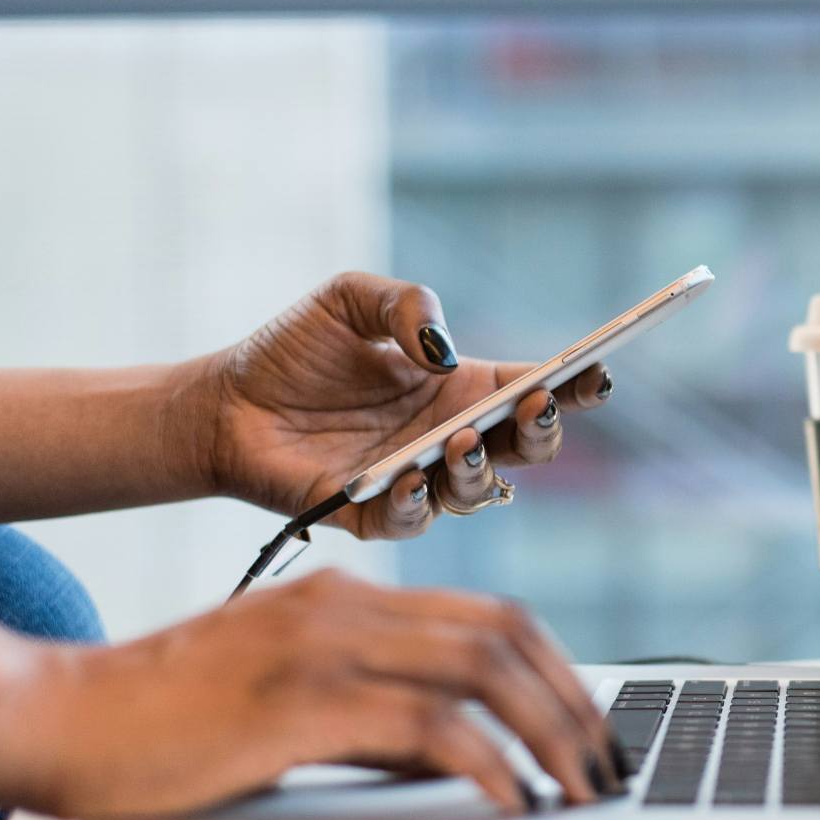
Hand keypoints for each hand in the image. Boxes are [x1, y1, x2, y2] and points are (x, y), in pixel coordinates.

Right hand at [2, 570, 616, 819]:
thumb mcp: (291, 699)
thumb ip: (376, 713)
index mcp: (348, 595)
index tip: (591, 724)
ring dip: (549, 732)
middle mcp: (346, 605)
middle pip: (505, 633)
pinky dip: (486, 763)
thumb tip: (460, 755)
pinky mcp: (300, 701)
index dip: (558, 668)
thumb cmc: (168, 719)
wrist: (58, 716)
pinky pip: (426, 725)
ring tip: (579, 786)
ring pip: (482, 669)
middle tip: (606, 762)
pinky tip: (510, 798)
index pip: (490, 614)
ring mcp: (323, 646)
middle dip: (574, 701)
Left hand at [202, 271, 614, 537]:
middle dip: (543, 431)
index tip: (596, 371)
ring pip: (479, 492)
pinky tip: (408, 476)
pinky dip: (417, 502)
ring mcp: (418, 481)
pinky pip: (412, 520)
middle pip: (527, 449)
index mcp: (462, 388)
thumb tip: (443, 351)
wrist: (223, 403)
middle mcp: (451, 438)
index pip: (536, 390)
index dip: (574, 384)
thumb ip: (405, 304)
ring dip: (480, 469)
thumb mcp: (349, 299)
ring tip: (461, 440)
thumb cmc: (293, 351)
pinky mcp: (373, 515)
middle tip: (535, 405)